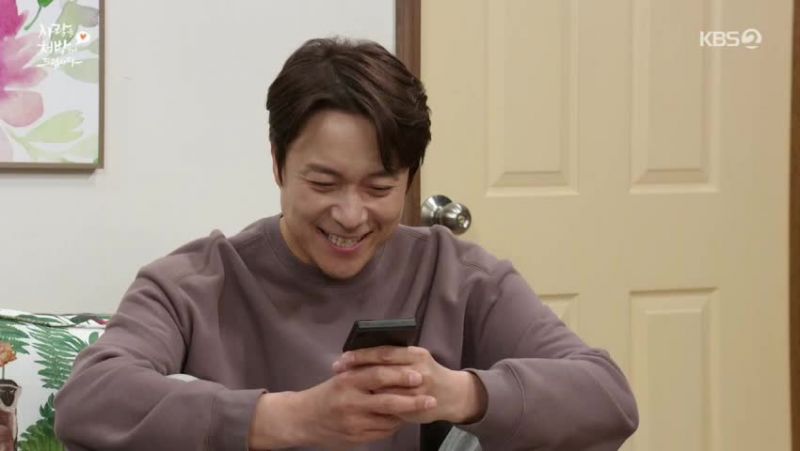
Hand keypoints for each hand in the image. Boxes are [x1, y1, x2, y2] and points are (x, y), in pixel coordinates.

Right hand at [252, 364, 436, 449]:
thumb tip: (395, 361)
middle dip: (412, 401)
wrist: (301, 419)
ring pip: (389, 420)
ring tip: (420, 407)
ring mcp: (353, 423)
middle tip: (430, 398)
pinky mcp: (355, 438)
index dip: (400, 375)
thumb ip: (364, 370)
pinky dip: (394, 425)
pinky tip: (400, 418)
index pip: (378, 375)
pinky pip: (382, 432)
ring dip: (406, 414)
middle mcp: (350, 402)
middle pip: (388, 401)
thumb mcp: (341, 376)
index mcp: (347, 381)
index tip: (418, 375)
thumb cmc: (326, 393)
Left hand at [332, 346, 487, 424]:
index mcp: (415, 354)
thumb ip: (395, 358)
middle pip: (382, 368)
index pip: (384, 351)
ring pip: (386, 389)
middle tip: (338, 372)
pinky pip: (393, 407)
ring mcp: (419, 390)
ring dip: (363, 389)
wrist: (453, 395)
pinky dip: (376, 405)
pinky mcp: (418, 407)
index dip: (362, 355)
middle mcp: (418, 369)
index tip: (342, 358)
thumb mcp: (414, 360)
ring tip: (344, 388)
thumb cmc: (427, 374)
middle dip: (358, 370)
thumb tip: (362, 353)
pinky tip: (361, 404)